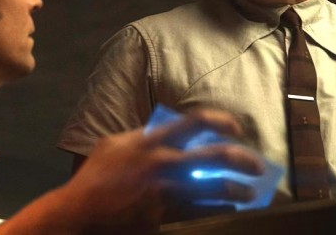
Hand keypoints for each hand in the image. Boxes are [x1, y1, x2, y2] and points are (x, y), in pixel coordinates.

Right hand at [58, 108, 264, 232]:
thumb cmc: (96, 175)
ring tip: (249, 193)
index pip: (195, 121)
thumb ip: (144, 136)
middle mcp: (163, 161)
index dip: (221, 121)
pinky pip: (201, 212)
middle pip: (216, 155)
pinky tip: (230, 209)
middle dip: (243, 159)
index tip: (235, 128)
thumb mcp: (115, 145)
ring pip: (215, 188)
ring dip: (238, 190)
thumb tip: (168, 132)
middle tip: (257, 165)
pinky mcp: (164, 214)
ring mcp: (165, 189)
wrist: (79, 211)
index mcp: (151, 140)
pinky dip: (220, 210)